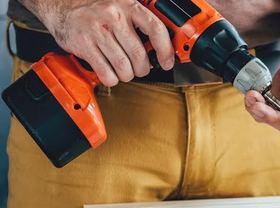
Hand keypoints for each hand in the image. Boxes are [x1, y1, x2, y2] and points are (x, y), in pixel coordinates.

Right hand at [41, 0, 174, 86]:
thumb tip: (161, 48)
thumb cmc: (96, 9)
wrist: (61, 6)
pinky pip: (106, 73)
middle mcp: (113, 17)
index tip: (167, 62)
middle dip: (143, 69)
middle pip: (139, 55)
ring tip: (124, 70)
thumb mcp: (122, 6)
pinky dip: (111, 78)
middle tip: (140, 68)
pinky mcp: (83, 45)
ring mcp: (97, 31)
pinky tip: (110, 72)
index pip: (155, 29)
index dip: (166, 50)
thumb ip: (141, 23)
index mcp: (128, 5)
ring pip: (124, 67)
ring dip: (127, 75)